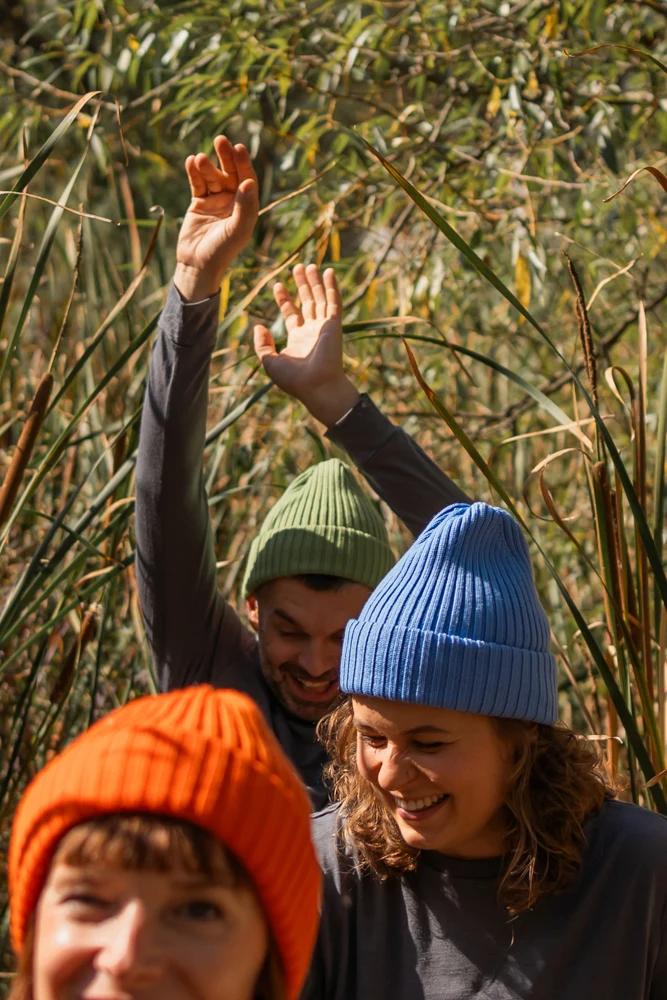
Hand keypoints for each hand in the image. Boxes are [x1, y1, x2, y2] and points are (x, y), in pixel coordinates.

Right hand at [174, 135, 258, 300]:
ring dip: (207, 166)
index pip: (247, 180)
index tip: (239, 148)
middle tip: (221, 140)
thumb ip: (244, 206)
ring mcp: (215, 202)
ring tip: (201, 158)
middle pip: (230, 173)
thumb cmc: (221, 252)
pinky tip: (192, 161)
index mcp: (246, 208)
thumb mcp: (236, 230)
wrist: (197, 266)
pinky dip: (194, 172)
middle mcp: (232, 202)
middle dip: (226, 157)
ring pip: (212, 177)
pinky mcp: (198, 203)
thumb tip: (250, 181)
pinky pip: (197, 183)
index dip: (244, 164)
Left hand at [253, 263, 359, 427]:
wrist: (316, 387)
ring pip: (320, 299)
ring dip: (315, 282)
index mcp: (298, 339)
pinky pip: (334, 302)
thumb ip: (262, 344)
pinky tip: (328, 272)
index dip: (285, 299)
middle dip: (302, 285)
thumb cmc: (294, 380)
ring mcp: (324, 327)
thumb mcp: (270, 362)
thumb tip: (259, 326)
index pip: (292, 314)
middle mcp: (312, 331)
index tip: (278, 285)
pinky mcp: (334, 325)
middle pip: (307, 302)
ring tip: (310, 265)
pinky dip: (331, 287)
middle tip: (297, 267)